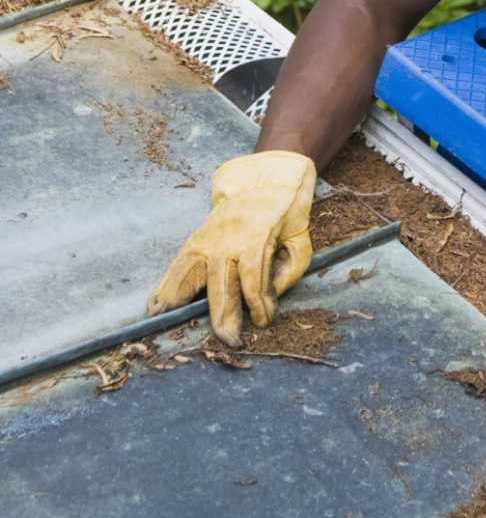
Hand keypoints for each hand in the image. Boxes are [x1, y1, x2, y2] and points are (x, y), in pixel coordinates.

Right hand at [146, 150, 315, 345]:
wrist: (264, 177)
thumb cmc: (285, 214)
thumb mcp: (299, 239)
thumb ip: (288, 271)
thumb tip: (270, 298)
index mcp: (255, 237)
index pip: (253, 277)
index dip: (259, 303)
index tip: (265, 320)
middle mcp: (226, 239)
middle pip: (221, 283)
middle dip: (224, 315)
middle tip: (230, 340)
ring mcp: (207, 239)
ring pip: (190, 272)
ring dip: (178, 298)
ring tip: (165, 320)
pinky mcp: (195, 241)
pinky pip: (178, 265)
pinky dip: (166, 286)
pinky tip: (155, 305)